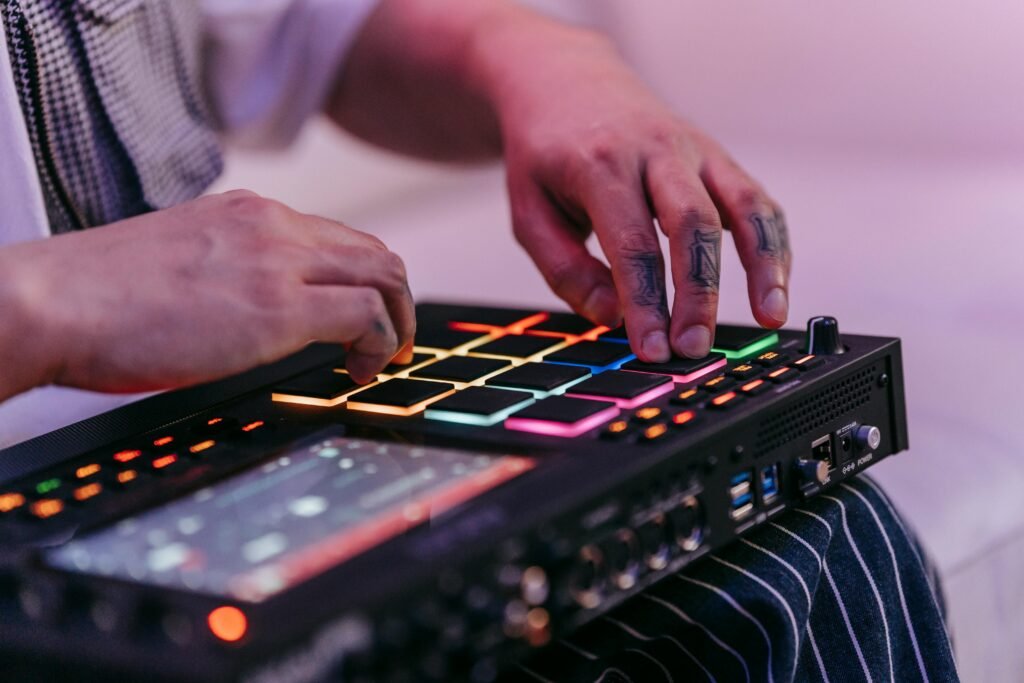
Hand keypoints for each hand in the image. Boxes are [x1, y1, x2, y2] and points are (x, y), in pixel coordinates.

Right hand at [0, 191, 413, 400]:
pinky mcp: (277, 308)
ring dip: (396, 319)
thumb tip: (249, 308)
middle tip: (389, 340)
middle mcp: (270, 226)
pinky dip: (380, 342)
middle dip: (395, 297)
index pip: (337, 237)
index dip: (364, 279)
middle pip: (372, 251)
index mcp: (245, 214)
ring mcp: (277, 262)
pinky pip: (364, 315)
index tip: (363, 315)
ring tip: (381, 357)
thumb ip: (225, 271)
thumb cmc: (95, 294)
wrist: (50, 301)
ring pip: (382, 275)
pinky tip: (359, 368)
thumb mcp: (178, 262)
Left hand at [475, 14, 791, 360]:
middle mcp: (654, 149)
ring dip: (761, 265)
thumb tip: (613, 317)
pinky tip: (773, 290)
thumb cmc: (546, 155)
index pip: (631, 242)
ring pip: (743, 204)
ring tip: (768, 318)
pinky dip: (772, 246)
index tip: (653, 349)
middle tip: (693, 347)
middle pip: (692, 224)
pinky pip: (757, 202)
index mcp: (600, 163)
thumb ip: (566, 270)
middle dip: (698, 293)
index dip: (646, 302)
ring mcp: (694, 149)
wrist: (568, 82)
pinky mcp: (718, 157)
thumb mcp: (529, 212)